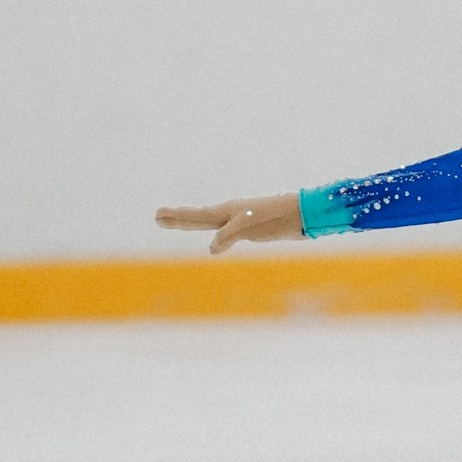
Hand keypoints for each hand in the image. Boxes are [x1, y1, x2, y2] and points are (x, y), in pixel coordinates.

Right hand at [156, 193, 304, 254]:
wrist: (304, 214)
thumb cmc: (278, 218)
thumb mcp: (251, 226)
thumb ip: (230, 235)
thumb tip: (211, 249)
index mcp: (228, 212)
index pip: (196, 216)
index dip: (177, 218)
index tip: (157, 214)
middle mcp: (231, 214)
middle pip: (198, 217)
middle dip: (177, 218)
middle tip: (157, 216)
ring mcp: (240, 220)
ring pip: (211, 223)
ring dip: (192, 222)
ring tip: (176, 220)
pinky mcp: (252, 228)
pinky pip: (226, 232)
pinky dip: (216, 235)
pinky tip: (216, 240)